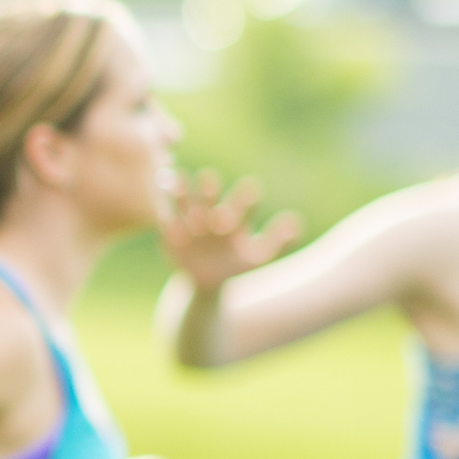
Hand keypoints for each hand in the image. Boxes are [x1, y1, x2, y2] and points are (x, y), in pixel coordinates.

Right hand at [162, 170, 301, 290]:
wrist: (207, 280)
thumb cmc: (237, 265)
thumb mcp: (258, 257)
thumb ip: (277, 241)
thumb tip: (295, 222)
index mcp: (235, 217)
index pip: (242, 203)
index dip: (245, 200)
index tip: (250, 194)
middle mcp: (212, 214)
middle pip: (211, 196)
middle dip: (210, 189)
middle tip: (209, 178)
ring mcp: (191, 223)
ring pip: (186, 202)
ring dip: (183, 192)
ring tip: (179, 178)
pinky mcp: (172, 232)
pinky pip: (167, 219)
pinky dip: (165, 213)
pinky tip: (163, 207)